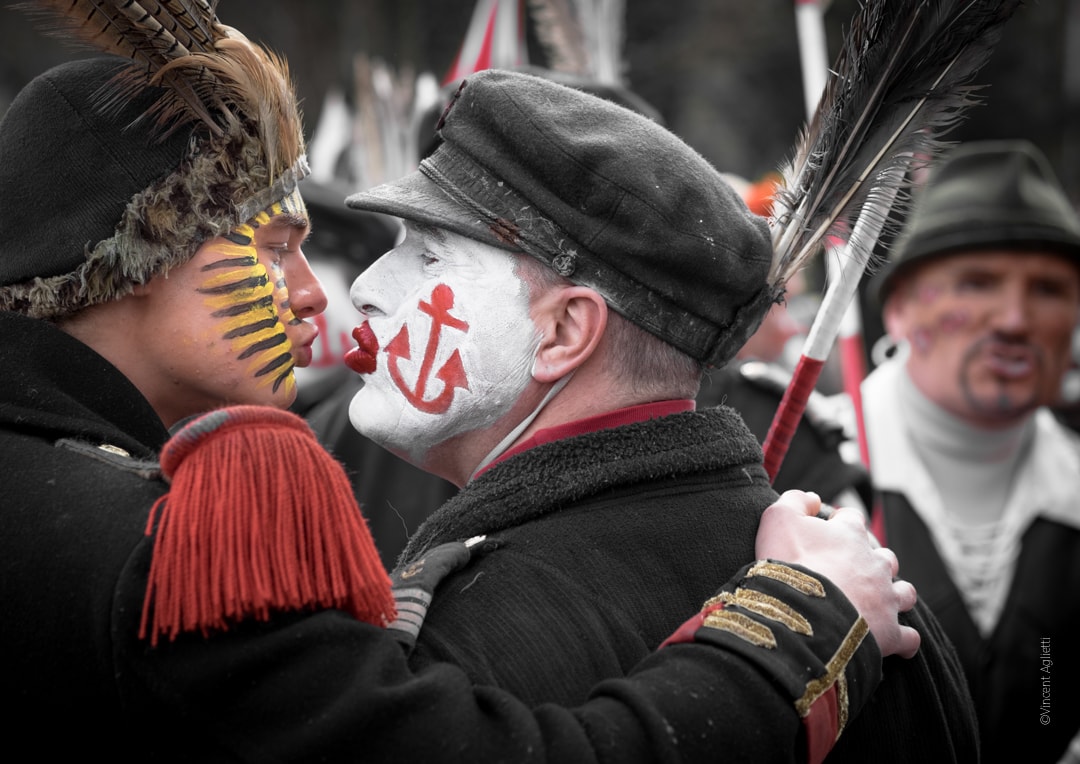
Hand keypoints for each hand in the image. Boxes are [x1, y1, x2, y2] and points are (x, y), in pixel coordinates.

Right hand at [755, 490, 919, 658]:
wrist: (801, 615)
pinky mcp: (891, 632)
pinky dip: (902, 638)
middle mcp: (876, 562)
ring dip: (894, 595)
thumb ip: (796, 500)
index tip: (827, 534)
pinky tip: (892, 638)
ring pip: (904, 592)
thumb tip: (814, 498)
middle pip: (884, 556)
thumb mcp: (778, 518)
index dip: (840, 524)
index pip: (852, 519)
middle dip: (872, 562)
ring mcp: (886, 598)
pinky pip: (908, 636)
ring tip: (878, 602)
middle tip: (850, 573)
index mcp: (852, 534)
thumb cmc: (789, 563)